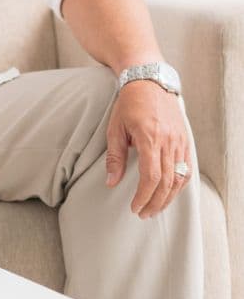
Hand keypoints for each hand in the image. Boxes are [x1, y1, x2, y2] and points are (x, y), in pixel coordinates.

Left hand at [106, 78, 191, 218]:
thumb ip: (115, 157)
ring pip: (179, 179)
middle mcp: (169, 142)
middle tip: (144, 214)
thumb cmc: (128, 105)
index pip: (150, 177)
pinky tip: (169, 193)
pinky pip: (186, 169)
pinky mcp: (185, 141)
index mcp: (150, 139)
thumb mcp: (115, 128)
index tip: (134, 208)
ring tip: (155, 209)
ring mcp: (180, 142)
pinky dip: (179, 185)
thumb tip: (111, 183)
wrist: (150, 83)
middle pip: (167, 182)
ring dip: (168, 197)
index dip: (143, 196)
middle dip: (155, 202)